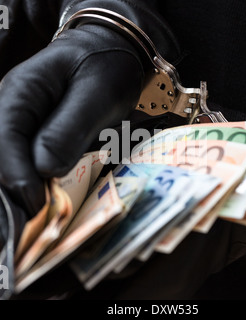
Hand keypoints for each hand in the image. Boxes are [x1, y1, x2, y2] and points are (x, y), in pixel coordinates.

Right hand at [0, 24, 143, 216]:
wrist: (110, 54)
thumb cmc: (106, 68)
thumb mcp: (95, 95)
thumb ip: (68, 129)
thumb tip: (44, 169)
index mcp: (21, 92)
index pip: (4, 137)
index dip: (16, 175)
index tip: (35, 205)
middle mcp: (13, 108)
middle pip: (2, 153)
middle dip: (15, 188)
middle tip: (35, 220)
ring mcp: (24, 122)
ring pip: (12, 158)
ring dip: (22, 187)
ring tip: (37, 216)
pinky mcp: (38, 133)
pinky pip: (28, 158)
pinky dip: (35, 179)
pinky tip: (46, 194)